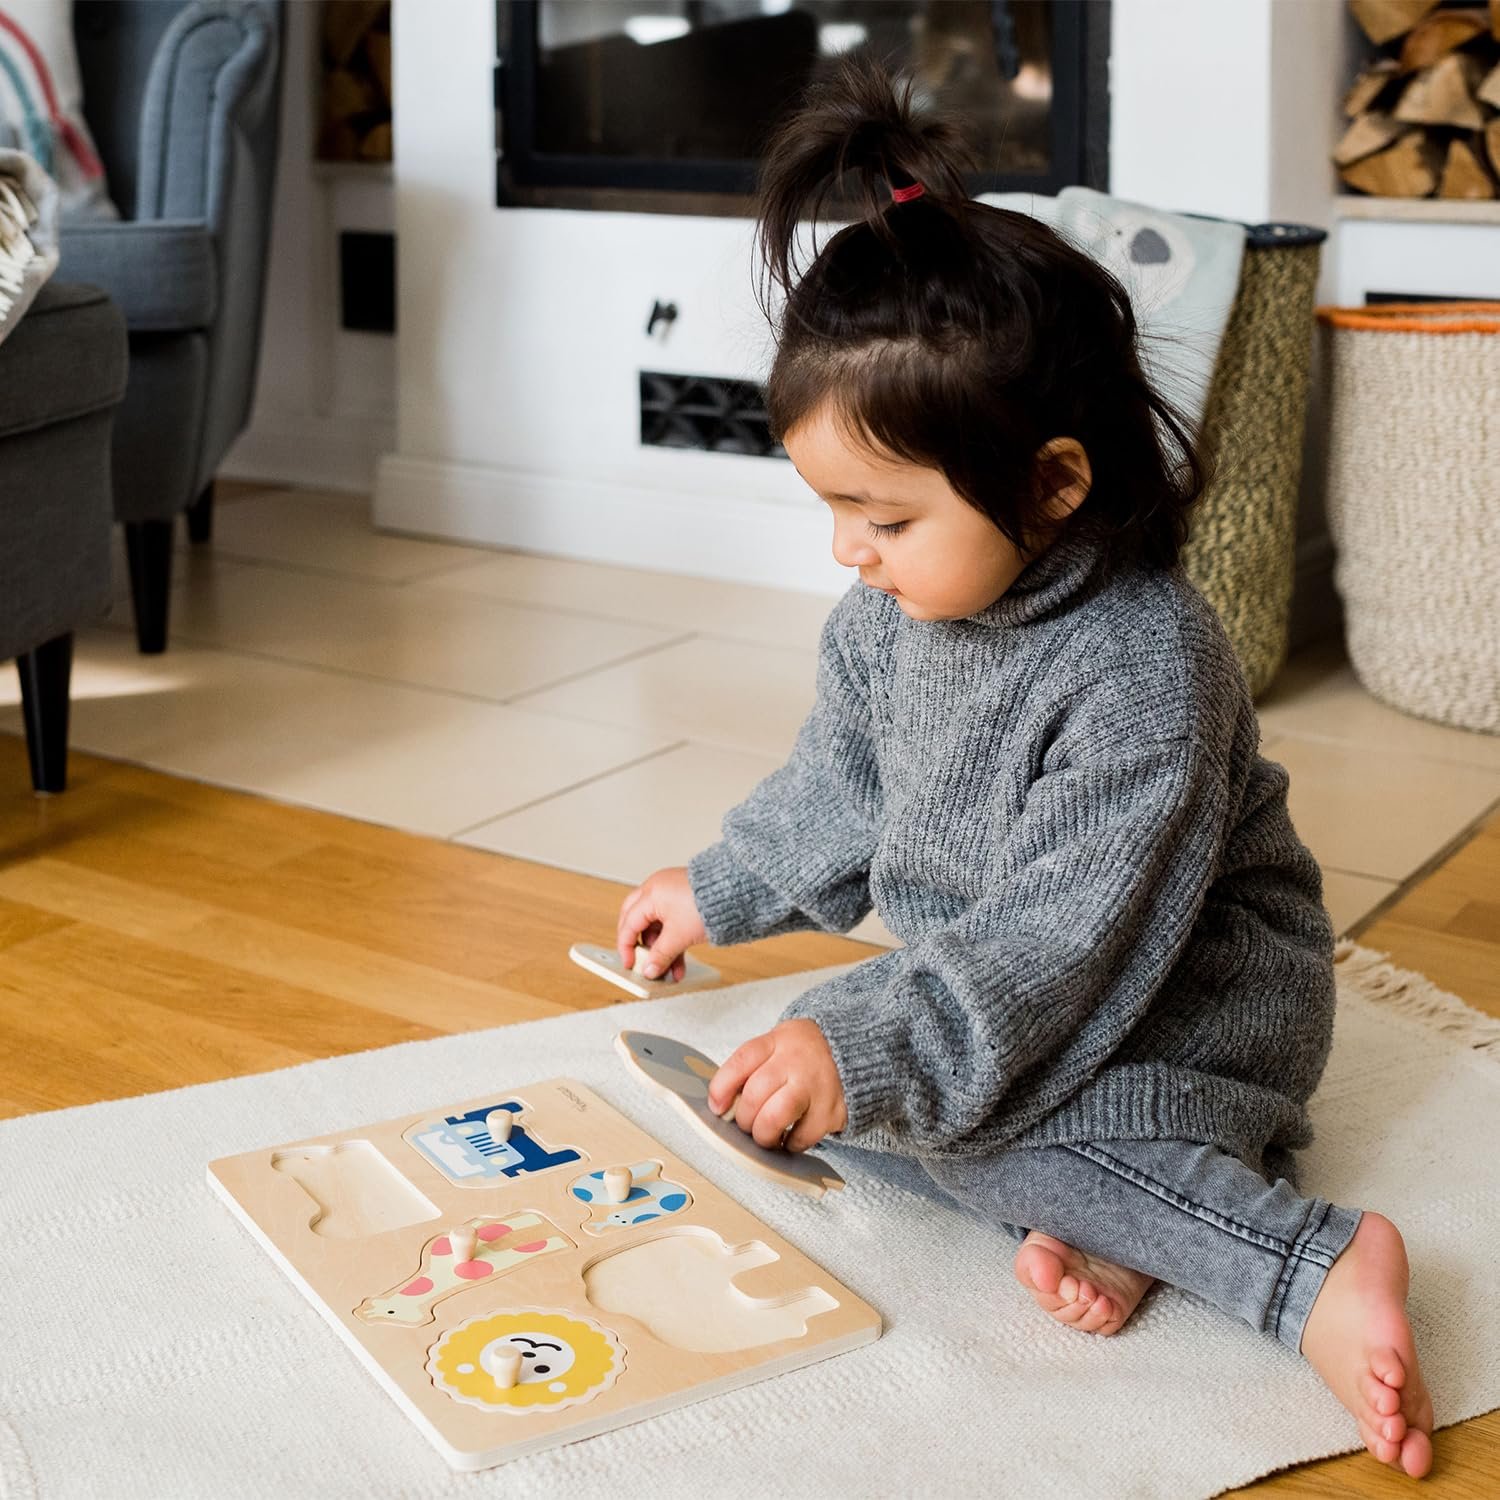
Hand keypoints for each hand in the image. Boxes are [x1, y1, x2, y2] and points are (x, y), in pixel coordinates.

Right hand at [616, 866, 706, 982]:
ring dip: (662, 949)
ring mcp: (671, 893)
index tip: (631, 965)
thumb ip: (660, 955)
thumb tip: (649, 970)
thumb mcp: (679, 936)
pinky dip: (673, 941)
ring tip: (670, 971)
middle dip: (641, 946)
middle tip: (642, 962)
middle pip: (638, 921)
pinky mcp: (685, 899)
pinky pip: (672, 923)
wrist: (737, 893)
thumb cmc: (708, 904)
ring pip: (657, 925)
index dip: (627, 947)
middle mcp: (658, 889)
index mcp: (651, 894)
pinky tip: (680, 962)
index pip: (629, 924)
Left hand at [705, 1019, 846, 1152]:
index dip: (722, 1087)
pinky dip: (790, 1143)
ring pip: (775, 1118)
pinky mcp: (832, 1110)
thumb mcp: (777, 1046)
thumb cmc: (803, 1055)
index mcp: (778, 1041)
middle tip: (748, 1123)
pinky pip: (801, 1138)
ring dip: (763, 1134)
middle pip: (754, 1095)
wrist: (853, 1052)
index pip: (742, 1061)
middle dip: (744, 1118)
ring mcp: (816, 1085)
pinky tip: (790, 1136)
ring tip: (765, 1135)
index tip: (717, 1107)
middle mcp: (797, 1061)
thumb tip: (723, 1105)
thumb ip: (752, 1069)